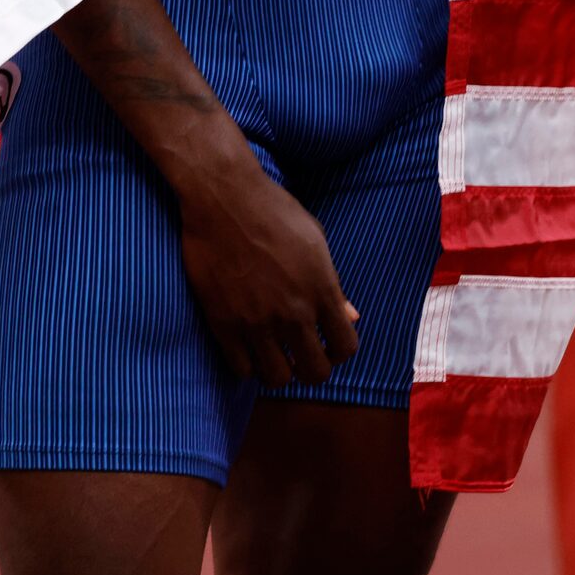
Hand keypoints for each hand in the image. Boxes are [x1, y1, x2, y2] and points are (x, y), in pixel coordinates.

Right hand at [178, 158, 358, 384]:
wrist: (223, 196)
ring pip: (277, 378)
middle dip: (312, 368)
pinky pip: (241, 369)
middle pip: (315, 372)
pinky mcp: (223, 322)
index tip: (328, 345)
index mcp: (321, 289)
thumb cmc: (273, 210)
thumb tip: (352, 317)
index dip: (339, 351)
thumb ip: (333, 285)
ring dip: (279, 371)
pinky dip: (247, 364)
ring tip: (273, 354)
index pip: (345, 347)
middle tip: (301, 355)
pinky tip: (247, 346)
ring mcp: (257, 320)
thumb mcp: (314, 240)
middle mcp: (293, 311)